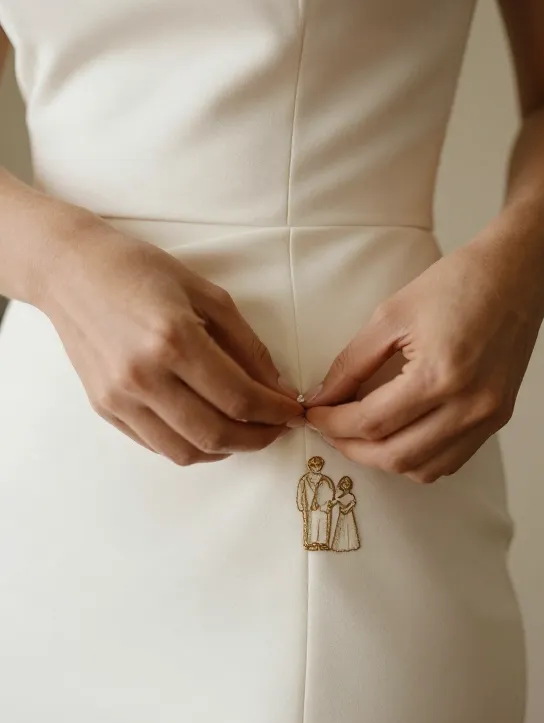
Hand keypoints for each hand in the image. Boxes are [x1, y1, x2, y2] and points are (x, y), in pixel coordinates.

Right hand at [40, 217, 302, 463]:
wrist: (70, 270)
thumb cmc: (140, 271)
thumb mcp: (205, 293)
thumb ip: (245, 344)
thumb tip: (276, 387)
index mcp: (173, 340)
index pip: (239, 398)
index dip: (276, 413)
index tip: (294, 413)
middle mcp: (144, 376)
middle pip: (215, 434)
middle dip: (258, 439)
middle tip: (276, 429)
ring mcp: (120, 397)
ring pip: (185, 451)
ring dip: (225, 450)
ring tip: (244, 432)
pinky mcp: (104, 407)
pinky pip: (156, 445)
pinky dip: (190, 445)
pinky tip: (206, 427)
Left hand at [304, 238, 543, 481]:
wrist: (515, 276)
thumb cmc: (456, 284)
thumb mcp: (390, 315)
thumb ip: (351, 363)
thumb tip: (321, 398)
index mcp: (440, 375)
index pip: (372, 422)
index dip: (333, 423)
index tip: (312, 415)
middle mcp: (469, 406)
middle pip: (395, 456)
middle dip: (351, 448)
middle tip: (328, 429)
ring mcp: (487, 418)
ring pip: (422, 469)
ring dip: (383, 459)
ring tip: (359, 435)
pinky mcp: (497, 420)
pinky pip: (450, 462)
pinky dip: (417, 459)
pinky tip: (398, 436)